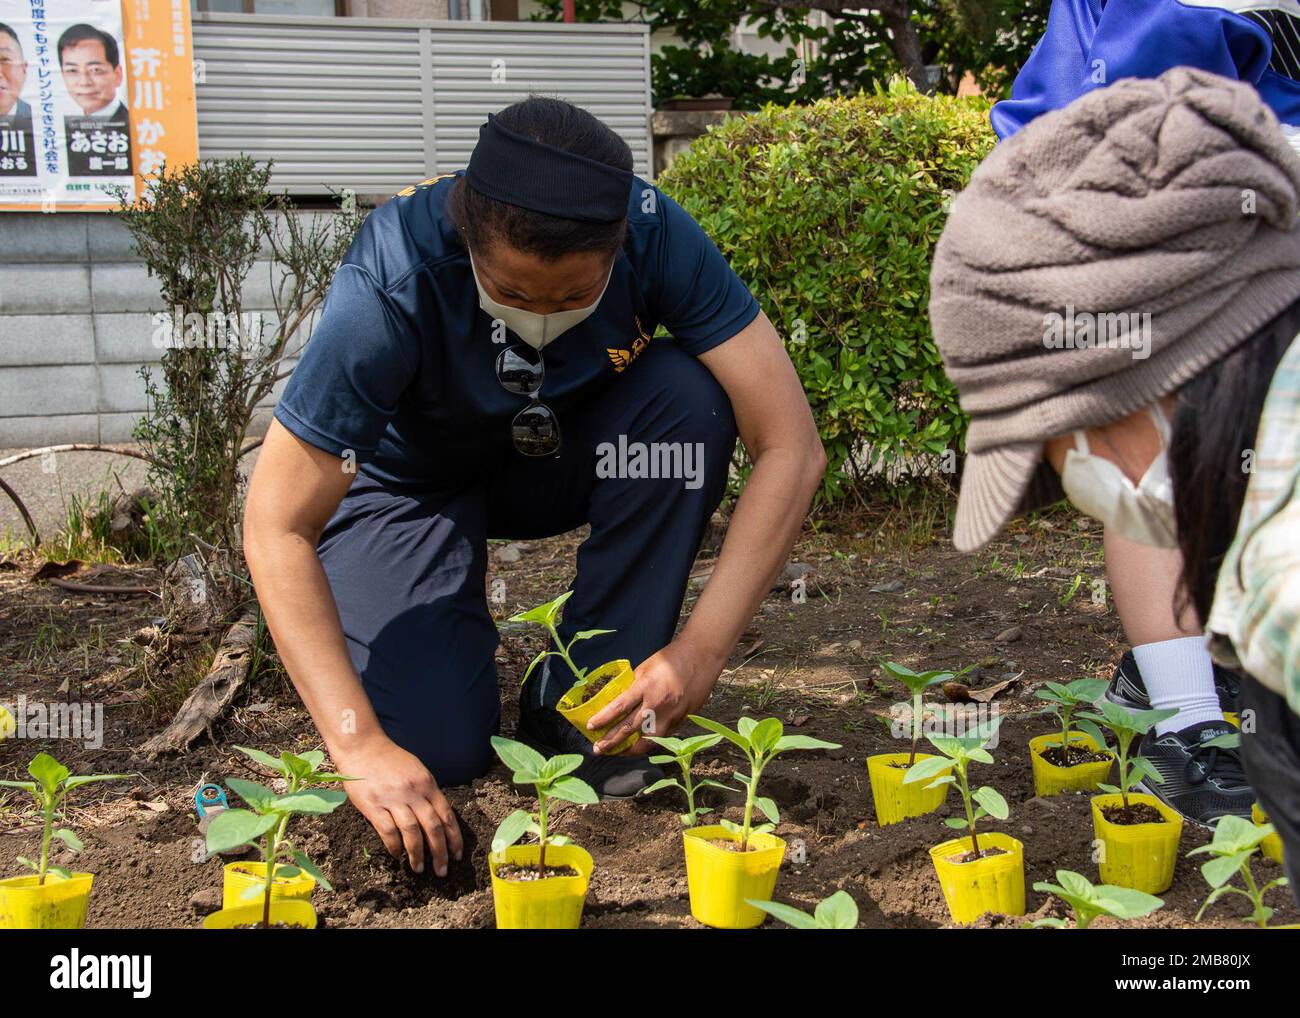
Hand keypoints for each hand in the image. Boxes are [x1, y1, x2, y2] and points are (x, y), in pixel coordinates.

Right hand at [334, 736, 462, 876]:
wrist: (364, 747)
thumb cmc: (391, 760)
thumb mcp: (418, 770)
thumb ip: (428, 792)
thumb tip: (439, 818)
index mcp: (427, 783)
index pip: (447, 815)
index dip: (454, 838)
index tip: (457, 854)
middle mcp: (413, 792)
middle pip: (433, 827)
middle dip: (440, 852)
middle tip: (442, 870)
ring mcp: (393, 799)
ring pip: (412, 832)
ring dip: (417, 854)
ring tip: (419, 868)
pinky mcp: (373, 805)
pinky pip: (387, 831)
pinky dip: (394, 846)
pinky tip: (397, 855)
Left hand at [587, 638, 722, 754]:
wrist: (701, 657)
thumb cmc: (671, 658)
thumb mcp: (646, 667)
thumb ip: (634, 686)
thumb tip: (621, 701)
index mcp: (646, 686)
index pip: (620, 707)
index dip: (603, 719)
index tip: (590, 727)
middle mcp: (657, 704)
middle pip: (630, 729)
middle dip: (611, 742)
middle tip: (598, 749)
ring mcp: (671, 715)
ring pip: (647, 741)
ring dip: (630, 750)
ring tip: (618, 752)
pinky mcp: (681, 720)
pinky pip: (661, 736)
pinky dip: (648, 742)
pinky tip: (639, 745)